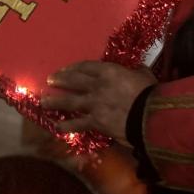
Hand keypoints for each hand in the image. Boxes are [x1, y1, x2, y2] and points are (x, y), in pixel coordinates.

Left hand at [41, 61, 155, 143]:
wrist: (148, 115)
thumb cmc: (149, 93)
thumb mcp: (144, 75)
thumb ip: (135, 72)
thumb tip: (137, 70)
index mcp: (109, 71)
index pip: (86, 67)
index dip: (73, 68)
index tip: (65, 69)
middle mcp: (97, 86)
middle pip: (73, 81)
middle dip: (60, 80)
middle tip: (50, 80)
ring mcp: (94, 104)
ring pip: (70, 101)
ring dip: (55, 101)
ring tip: (44, 102)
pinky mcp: (95, 121)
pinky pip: (77, 123)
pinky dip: (66, 125)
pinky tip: (57, 126)